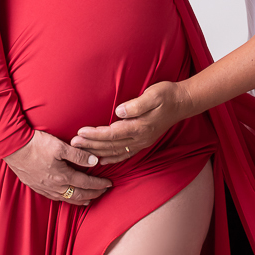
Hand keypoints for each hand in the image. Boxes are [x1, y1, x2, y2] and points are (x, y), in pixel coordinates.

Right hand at [4, 129, 112, 204]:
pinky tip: (67, 196)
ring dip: (80, 199)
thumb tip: (95, 161)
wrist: (13, 147)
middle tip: (103, 192)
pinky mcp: (36, 187)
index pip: (86, 183)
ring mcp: (45, 188)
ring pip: (66, 199)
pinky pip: (55, 198)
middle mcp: (54, 186)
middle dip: (93, 194)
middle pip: (78, 195)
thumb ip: (78, 155)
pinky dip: (66, 199)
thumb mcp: (60, 146)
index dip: (98, 184)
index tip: (108, 184)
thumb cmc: (37, 144)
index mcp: (62, 176)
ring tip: (89, 199)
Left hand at [71, 81, 191, 164]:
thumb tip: (119, 111)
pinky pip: (124, 154)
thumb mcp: (153, 94)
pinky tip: (102, 160)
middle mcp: (140, 138)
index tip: (80, 133)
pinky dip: (111, 158)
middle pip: (110, 145)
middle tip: (72, 144)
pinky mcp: (143, 142)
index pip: (112, 133)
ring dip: (97, 152)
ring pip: (115, 152)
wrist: (182, 102)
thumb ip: (136, 105)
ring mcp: (141, 142)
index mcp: (140, 126)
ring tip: (81, 152)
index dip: (94, 134)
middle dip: (90, 145)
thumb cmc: (167, 95)